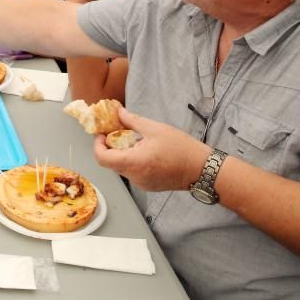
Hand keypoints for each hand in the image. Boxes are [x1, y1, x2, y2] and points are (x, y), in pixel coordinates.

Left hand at [93, 107, 210, 191]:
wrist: (202, 169)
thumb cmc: (182, 148)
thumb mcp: (155, 128)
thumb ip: (132, 121)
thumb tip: (118, 112)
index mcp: (134, 163)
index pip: (102, 158)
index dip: (97, 145)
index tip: (102, 134)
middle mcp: (135, 177)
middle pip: (111, 163)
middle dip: (110, 147)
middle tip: (118, 132)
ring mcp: (141, 184)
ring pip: (122, 168)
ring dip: (122, 154)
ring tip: (135, 140)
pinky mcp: (148, 186)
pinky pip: (132, 173)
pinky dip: (132, 161)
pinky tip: (144, 151)